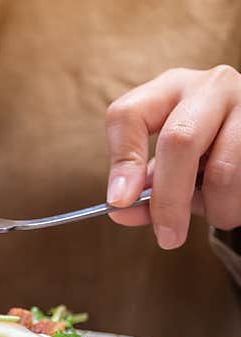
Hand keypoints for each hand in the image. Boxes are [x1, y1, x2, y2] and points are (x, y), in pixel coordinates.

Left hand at [105, 65, 240, 247]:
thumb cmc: (203, 150)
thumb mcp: (168, 162)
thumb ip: (144, 187)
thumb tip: (121, 211)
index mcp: (167, 90)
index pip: (129, 115)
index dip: (123, 161)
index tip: (120, 202)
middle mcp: (209, 87)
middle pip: (178, 141)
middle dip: (169, 200)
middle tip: (168, 237)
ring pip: (224, 169)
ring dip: (216, 207)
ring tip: (216, 213)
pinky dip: (236, 204)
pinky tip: (233, 201)